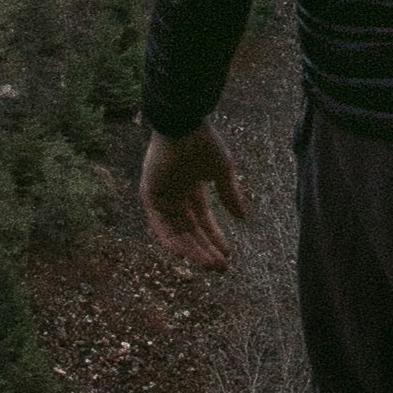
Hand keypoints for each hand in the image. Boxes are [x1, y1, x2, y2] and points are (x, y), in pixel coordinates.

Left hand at [139, 125, 245, 275]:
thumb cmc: (204, 142)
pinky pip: (159, 224)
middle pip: (190, 231)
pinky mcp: (150, 194)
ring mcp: (162, 196)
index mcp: (192, 189)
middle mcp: (176, 196)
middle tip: (220, 269)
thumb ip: (230, 195)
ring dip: (192, 250)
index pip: (203, 221)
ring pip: (176, 232)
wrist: (184, 124)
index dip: (215, 239)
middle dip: (205, 250)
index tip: (228, 256)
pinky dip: (169, 239)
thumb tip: (243, 218)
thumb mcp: (222, 172)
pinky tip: (183, 254)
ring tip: (208, 265)